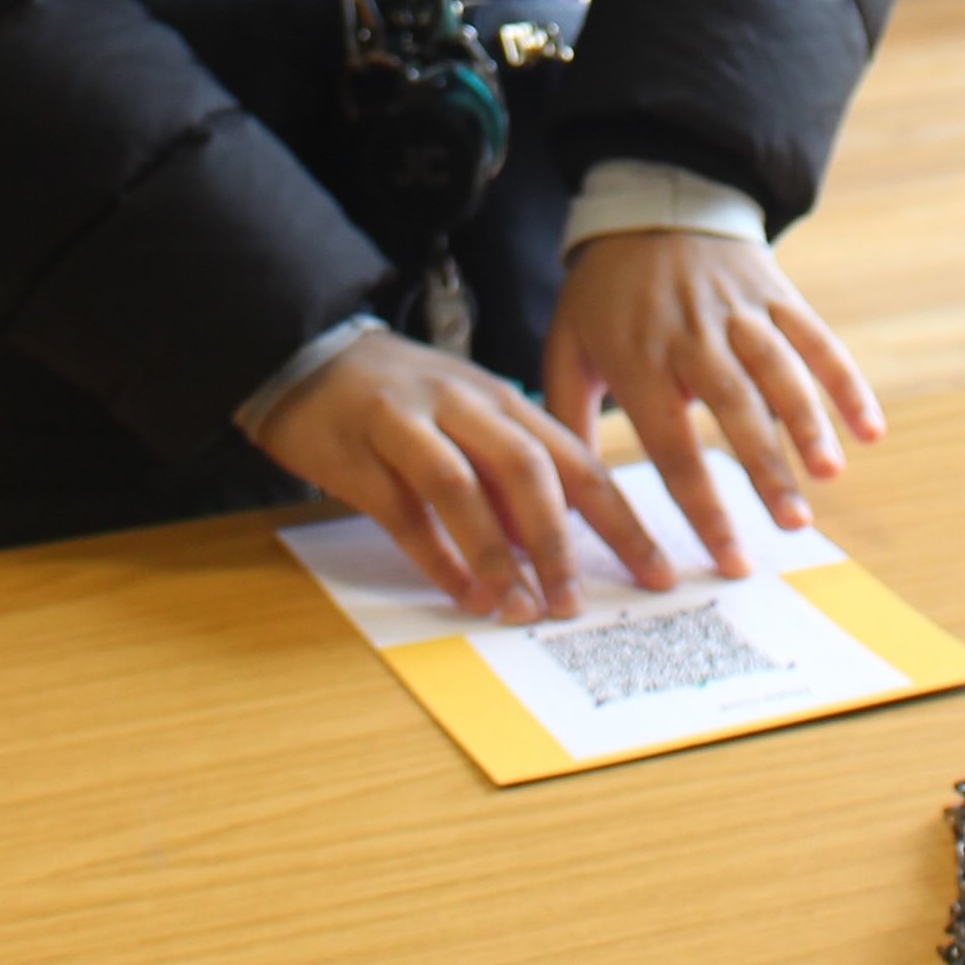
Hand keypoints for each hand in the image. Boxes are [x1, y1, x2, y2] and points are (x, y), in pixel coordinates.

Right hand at [258, 326, 667, 623]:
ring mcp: (408, 424)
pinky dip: (433, 556)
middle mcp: (463, 406)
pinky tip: (458, 593)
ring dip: (495, 555)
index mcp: (504, 402)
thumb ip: (510, 476)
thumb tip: (553, 548)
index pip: (577, 462)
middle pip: (527, 470)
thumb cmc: (404, 399)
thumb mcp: (470, 421)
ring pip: (461, 488)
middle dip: (558, 542)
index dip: (620, 521)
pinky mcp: (357, 451)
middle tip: (575, 604)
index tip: (655, 573)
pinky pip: (401, 510)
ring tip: (518, 609)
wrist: (310, 354)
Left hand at [545, 230, 883, 577]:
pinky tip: (870, 429)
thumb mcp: (566, 348)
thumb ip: (569, 421)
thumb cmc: (603, 293)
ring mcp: (739, 311)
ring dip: (809, 424)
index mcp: (637, 359)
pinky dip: (846, 382)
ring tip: (829, 476)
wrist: (649, 202)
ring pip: (781, 372)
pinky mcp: (775, 293)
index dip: (703, 505)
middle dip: (766, 471)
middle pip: (734, 411)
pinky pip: (816, 339)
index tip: (728, 557)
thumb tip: (560, 498)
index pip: (672, 446)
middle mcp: (692, 335)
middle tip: (792, 527)